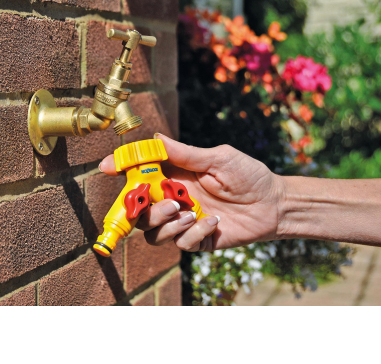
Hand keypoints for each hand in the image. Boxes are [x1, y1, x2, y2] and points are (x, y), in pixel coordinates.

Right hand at [99, 134, 284, 251]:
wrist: (273, 203)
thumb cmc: (248, 175)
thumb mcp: (217, 158)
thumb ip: (186, 153)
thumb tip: (156, 137)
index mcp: (176, 175)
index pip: (141, 173)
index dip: (122, 169)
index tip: (107, 166)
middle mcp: (174, 198)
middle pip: (139, 207)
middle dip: (143, 207)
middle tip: (167, 203)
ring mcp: (183, 220)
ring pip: (153, 231)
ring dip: (166, 224)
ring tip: (189, 213)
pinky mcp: (196, 239)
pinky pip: (180, 243)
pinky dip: (193, 233)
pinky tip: (213, 222)